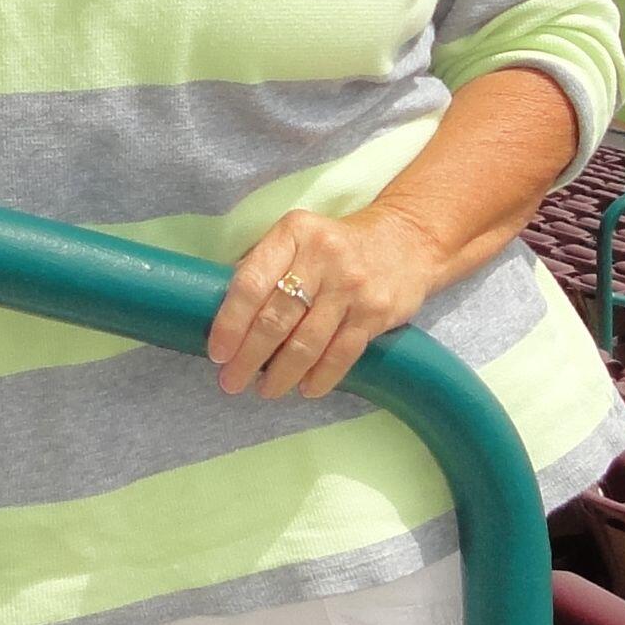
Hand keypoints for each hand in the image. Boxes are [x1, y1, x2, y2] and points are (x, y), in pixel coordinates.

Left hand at [209, 204, 438, 401]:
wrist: (407, 240)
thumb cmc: (336, 245)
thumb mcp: (298, 238)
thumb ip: (263, 265)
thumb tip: (223, 311)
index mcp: (293, 234)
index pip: (251, 283)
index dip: (229, 324)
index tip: (217, 353)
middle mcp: (323, 257)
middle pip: (275, 319)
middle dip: (248, 357)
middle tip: (231, 381)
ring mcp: (352, 286)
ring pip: (306, 343)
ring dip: (281, 375)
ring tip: (266, 390)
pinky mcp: (376, 311)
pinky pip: (341, 354)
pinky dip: (320, 377)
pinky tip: (305, 388)